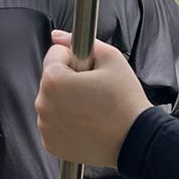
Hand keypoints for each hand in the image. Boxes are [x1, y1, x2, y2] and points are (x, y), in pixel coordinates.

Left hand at [36, 30, 152, 166]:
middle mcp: (43, 104)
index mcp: (54, 80)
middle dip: (69, 81)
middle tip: (94, 91)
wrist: (135, 140)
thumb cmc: (125, 101)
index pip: (55, 54)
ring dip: (66, 101)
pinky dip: (66, 121)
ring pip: (52, 101)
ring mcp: (45, 126)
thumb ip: (79, 42)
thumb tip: (58, 35)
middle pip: (51, 79)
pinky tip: (86, 123)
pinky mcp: (50, 143)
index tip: (91, 72)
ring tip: (92, 108)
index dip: (77, 59)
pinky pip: (54, 123)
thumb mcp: (111, 58)